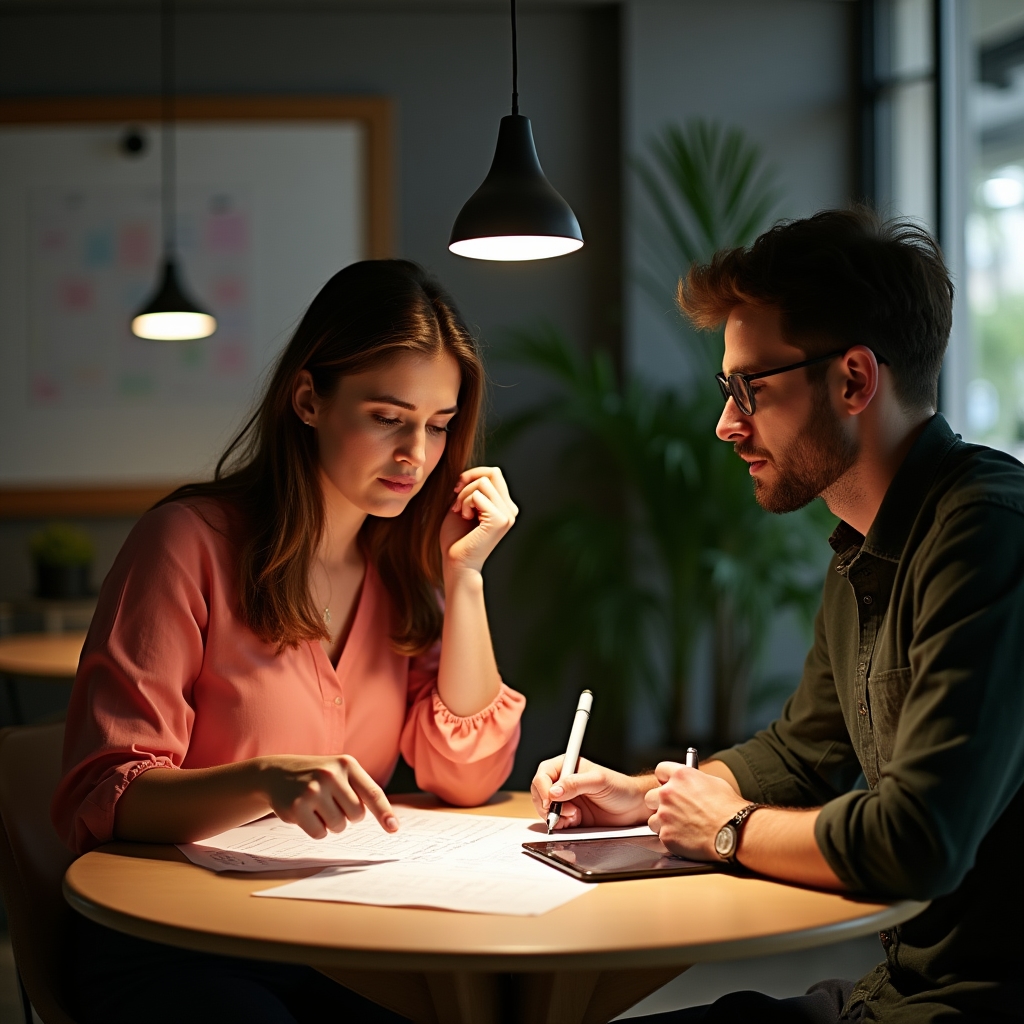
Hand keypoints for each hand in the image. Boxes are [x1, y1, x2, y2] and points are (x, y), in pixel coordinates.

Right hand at [258, 754, 398, 839]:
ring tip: (318, 806)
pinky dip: (316, 829)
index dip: (384, 812)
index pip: (372, 792)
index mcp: (347, 764)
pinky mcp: (297, 807)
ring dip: (331, 823)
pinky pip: (319, 834)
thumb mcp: (340, 771)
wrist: (277, 773)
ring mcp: (313, 790)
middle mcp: (331, 774)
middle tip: (333, 803)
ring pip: (339, 827)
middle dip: (348, 816)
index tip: (394, 828)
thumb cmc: (318, 776)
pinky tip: (306, 813)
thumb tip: (389, 821)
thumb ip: (361, 790)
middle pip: (357, 816)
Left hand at [440, 467, 517, 574]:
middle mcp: (510, 510)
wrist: (457, 563)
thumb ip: (472, 488)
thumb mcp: (464, 505)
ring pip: (483, 482)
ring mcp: (507, 515)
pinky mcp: (499, 520)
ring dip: (465, 495)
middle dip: (469, 481)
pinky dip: (465, 502)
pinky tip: (464, 517)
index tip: (457, 490)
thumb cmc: (457, 537)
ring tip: (461, 512)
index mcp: (505, 506)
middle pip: (492, 473)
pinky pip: (478, 495)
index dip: (473, 475)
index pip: (494, 473)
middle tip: (458, 501)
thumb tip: (474, 472)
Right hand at [531, 755, 652, 828]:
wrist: (634, 807)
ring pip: (545, 808)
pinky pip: (556, 821)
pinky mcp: (570, 816)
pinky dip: (560, 824)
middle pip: (540, 792)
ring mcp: (566, 800)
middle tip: (559, 811)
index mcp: (568, 766)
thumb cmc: (620, 787)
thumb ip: (575, 783)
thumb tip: (554, 791)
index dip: (543, 787)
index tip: (550, 800)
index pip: (544, 773)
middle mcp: (564, 782)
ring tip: (574, 815)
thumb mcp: (598, 781)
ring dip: (555, 815)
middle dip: (546, 804)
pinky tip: (574, 821)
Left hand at [644, 761, 747, 858]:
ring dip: (664, 822)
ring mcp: (665, 814)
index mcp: (681, 776)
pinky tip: (685, 838)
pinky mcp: (666, 835)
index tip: (667, 784)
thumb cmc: (729, 809)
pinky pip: (662, 835)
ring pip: (653, 818)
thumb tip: (691, 785)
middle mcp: (668, 793)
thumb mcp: (714, 783)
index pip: (660, 770)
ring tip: (681, 827)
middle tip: (673, 810)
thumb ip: (694, 781)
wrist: (733, 833)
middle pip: (651, 796)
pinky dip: (671, 838)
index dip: (664, 779)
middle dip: (660, 803)